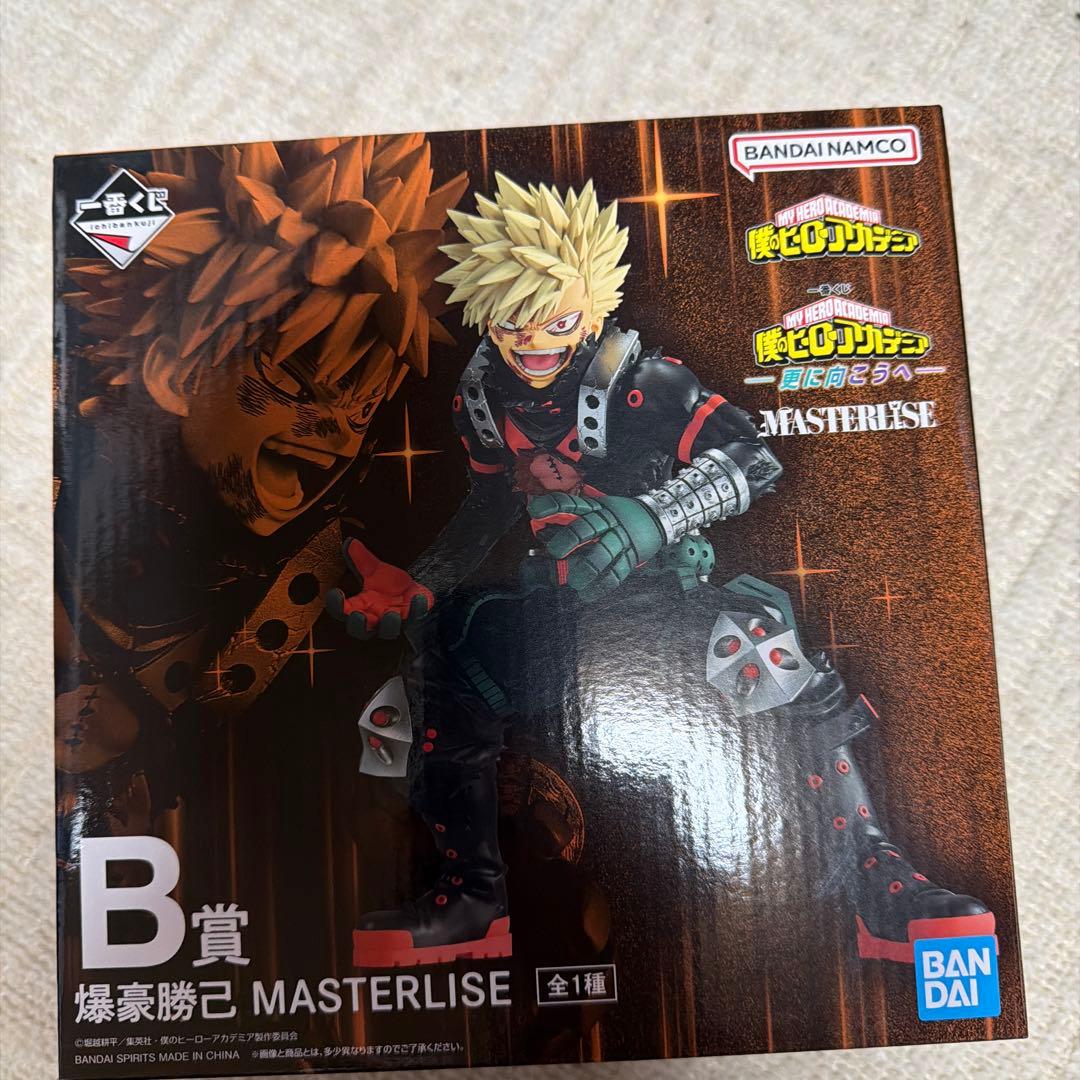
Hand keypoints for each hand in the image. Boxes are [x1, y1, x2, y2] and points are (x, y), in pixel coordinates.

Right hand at [325, 538, 433, 639]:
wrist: (412, 588)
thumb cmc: (388, 583)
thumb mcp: (375, 570)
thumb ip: (362, 559)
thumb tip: (350, 542)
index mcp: (358, 606)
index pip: (341, 610)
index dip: (335, 604)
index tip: (335, 593)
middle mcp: (372, 618)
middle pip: (360, 630)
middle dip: (357, 624)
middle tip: (357, 616)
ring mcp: (392, 622)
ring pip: (387, 631)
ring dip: (388, 625)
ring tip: (390, 614)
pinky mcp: (410, 618)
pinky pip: (414, 618)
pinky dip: (416, 609)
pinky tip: (418, 599)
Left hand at [527, 492, 663, 601]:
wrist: (658, 516)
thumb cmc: (620, 515)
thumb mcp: (601, 508)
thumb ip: (578, 519)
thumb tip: (545, 532)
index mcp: (596, 507)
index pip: (571, 503)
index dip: (552, 505)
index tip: (534, 512)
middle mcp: (608, 520)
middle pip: (587, 526)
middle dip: (570, 538)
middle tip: (555, 552)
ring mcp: (621, 537)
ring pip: (604, 551)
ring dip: (588, 568)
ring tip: (575, 583)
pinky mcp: (632, 555)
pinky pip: (618, 571)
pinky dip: (603, 584)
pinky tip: (589, 594)